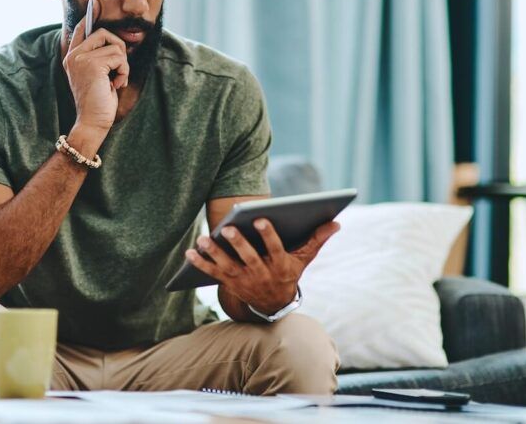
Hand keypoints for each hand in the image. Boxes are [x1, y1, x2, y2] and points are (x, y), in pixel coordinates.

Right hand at [63, 0, 130, 133]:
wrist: (92, 122)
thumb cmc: (99, 102)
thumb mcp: (99, 76)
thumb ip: (101, 58)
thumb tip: (114, 41)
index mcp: (73, 57)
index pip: (81, 29)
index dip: (90, 16)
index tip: (94, 4)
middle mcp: (74, 55)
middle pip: (103, 33)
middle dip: (118, 50)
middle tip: (117, 70)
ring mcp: (81, 58)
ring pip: (115, 46)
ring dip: (123, 65)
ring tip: (115, 80)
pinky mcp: (92, 64)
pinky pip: (119, 57)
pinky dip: (124, 72)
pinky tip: (115, 85)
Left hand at [186, 219, 340, 314]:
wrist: (274, 306)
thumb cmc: (288, 273)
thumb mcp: (303, 260)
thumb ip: (317, 240)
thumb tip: (336, 222)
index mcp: (280, 266)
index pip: (275, 249)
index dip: (268, 235)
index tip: (260, 219)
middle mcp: (261, 274)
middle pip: (249, 259)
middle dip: (238, 244)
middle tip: (228, 228)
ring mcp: (243, 280)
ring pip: (227, 266)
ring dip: (215, 253)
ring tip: (204, 238)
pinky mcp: (229, 283)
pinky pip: (212, 273)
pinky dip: (200, 263)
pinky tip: (190, 252)